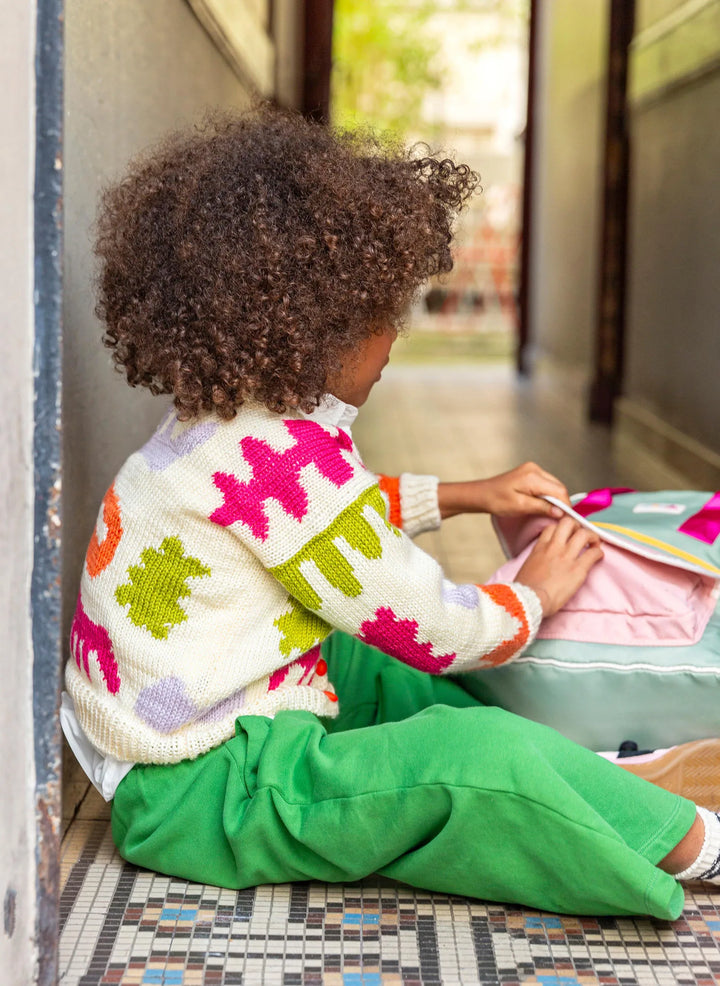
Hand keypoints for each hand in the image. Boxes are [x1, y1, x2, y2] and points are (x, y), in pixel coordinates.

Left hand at [438, 462, 570, 520]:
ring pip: (554, 486)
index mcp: (533, 476)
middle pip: (558, 487)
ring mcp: (533, 469)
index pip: (559, 491)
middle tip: (559, 518)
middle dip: (561, 502)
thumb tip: (561, 512)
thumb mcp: (520, 507)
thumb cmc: (496, 501)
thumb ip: (541, 508)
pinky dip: (548, 495)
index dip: (565, 506)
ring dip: (554, 499)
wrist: (482, 494)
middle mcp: (535, 469)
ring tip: (550, 512)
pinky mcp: (530, 472)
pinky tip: (543, 504)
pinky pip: (546, 484)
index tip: (567, 519)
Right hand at [515, 516, 603, 616]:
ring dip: (592, 537)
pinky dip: (598, 553)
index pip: (552, 527)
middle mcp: (554, 548)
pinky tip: (598, 557)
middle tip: (582, 536)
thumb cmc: (524, 590)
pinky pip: (593, 553)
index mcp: (540, 548)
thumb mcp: (526, 568)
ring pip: (584, 534)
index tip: (567, 535)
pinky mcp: (578, 569)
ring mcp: (566, 556)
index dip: (561, 528)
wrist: (529, 600)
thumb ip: (535, 559)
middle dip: (578, 527)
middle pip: (568, 523)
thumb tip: (539, 563)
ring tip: (594, 544)